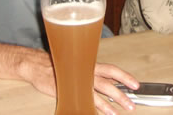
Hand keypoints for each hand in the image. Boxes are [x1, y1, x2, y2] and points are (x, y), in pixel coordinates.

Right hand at [22, 49, 137, 114]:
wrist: (37, 64)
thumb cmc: (59, 64)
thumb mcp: (78, 64)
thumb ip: (92, 72)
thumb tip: (108, 81)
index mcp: (89, 65)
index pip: (111, 70)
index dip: (124, 76)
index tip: (136, 84)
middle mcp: (85, 73)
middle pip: (107, 84)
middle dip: (120, 94)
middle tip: (131, 104)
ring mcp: (76, 83)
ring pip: (95, 94)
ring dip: (107, 105)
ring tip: (116, 113)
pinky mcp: (67, 92)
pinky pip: (82, 102)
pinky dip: (91, 109)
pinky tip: (97, 114)